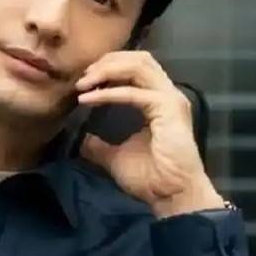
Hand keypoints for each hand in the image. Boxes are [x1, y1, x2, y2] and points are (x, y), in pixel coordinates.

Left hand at [75, 50, 225, 217]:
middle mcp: (167, 94)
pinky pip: (134, 93)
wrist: (173, 196)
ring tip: (84, 83)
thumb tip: (83, 140)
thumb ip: (101, 145)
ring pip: (138, 66)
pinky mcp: (168, 109)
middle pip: (138, 59)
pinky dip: (109, 93)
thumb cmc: (152, 179)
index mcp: (158, 101)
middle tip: (82, 77)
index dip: (108, 68)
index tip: (83, 82)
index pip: (136, 68)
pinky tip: (89, 99)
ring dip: (107, 70)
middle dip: (107, 62)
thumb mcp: (116, 158)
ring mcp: (170, 99)